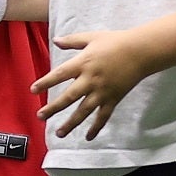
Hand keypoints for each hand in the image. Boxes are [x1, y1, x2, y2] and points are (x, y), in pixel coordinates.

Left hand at [37, 29, 153, 141]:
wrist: (142, 51)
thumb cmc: (116, 42)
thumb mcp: (91, 37)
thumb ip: (72, 41)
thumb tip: (55, 40)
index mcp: (83, 63)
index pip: (59, 75)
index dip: (45, 83)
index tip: (33, 90)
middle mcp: (91, 80)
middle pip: (69, 96)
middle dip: (54, 108)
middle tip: (40, 116)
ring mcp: (103, 91)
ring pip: (84, 110)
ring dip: (71, 123)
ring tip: (59, 133)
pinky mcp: (114, 98)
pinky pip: (103, 116)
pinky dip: (96, 127)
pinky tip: (88, 137)